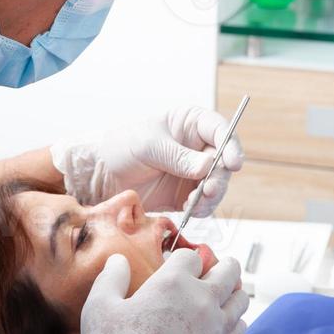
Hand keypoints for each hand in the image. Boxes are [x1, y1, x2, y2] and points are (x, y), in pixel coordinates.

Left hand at [50, 104, 244, 215]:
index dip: (231, 144)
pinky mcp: (185, 193)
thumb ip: (178, 156)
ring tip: (195, 203)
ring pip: (217, 185)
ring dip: (212, 196)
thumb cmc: (121, 146)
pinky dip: (200, 208)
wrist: (100, 174)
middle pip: (224, 161)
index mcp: (189, 124)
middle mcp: (196, 147)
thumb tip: (208, 165)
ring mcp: (192, 171)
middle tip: (207, 190)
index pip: (220, 129)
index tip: (233, 162)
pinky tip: (188, 209)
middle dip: (220, 177)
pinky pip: (202, 203)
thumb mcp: (149, 146)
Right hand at [62, 250, 247, 333]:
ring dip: (232, 292)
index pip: (191, 256)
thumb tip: (118, 259)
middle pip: (228, 270)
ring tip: (224, 295)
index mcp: (173, 283)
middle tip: (216, 269)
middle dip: (222, 265)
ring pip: (240, 298)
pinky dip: (234, 322)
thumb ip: (111, 277)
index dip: (184, 259)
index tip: (178, 266)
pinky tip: (223, 325)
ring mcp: (216, 329)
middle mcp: (201, 301)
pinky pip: (240, 328)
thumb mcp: (99, 306)